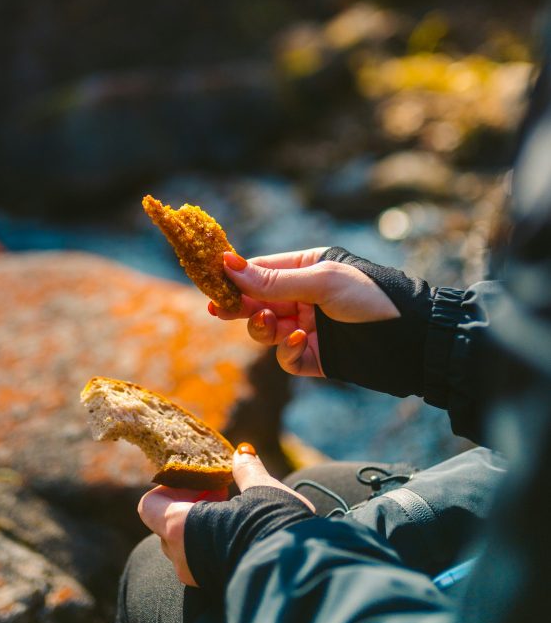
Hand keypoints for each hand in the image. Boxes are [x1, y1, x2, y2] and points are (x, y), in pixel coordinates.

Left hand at [137, 445, 313, 585]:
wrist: (299, 576)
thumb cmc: (272, 527)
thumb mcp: (261, 490)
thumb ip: (247, 470)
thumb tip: (243, 453)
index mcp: (179, 527)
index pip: (149, 505)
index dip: (171, 488)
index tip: (201, 482)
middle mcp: (180, 557)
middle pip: (167, 525)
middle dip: (191, 505)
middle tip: (222, 494)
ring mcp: (196, 578)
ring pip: (185, 546)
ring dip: (204, 526)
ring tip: (236, 513)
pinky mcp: (214, 589)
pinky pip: (201, 562)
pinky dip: (214, 545)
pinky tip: (243, 534)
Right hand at [213, 248, 398, 376]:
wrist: (412, 340)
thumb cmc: (372, 297)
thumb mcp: (321, 282)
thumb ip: (274, 280)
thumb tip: (228, 265)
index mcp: (307, 268)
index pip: (261, 269)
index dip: (235, 276)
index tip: (211, 280)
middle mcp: (305, 297)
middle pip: (257, 301)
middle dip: (240, 304)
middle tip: (219, 309)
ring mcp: (309, 327)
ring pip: (266, 329)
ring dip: (261, 327)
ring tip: (269, 323)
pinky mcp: (315, 357)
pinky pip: (286, 356)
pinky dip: (285, 349)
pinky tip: (298, 341)